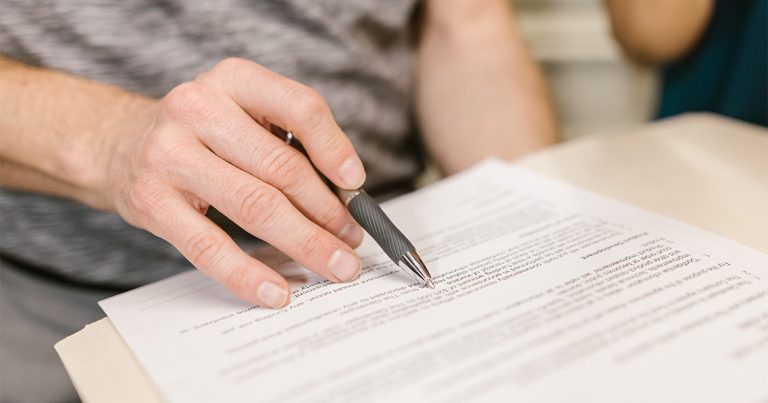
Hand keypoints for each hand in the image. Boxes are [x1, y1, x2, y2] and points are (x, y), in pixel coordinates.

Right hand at [95, 58, 365, 307]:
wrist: (120, 144)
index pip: (300, 107)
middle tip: (352, 240)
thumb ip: (290, 142)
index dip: (335, 149)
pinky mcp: (152, 202)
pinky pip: (209, 247)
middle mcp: (198, 108)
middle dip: (328, 212)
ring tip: (335, 265)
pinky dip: (248, 274)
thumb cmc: (201, 134)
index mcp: (234, 79)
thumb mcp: (243, 113)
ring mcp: (170, 155)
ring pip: (255, 207)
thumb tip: (346, 197)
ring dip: (304, 242)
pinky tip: (277, 292)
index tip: (356, 184)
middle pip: (282, 168)